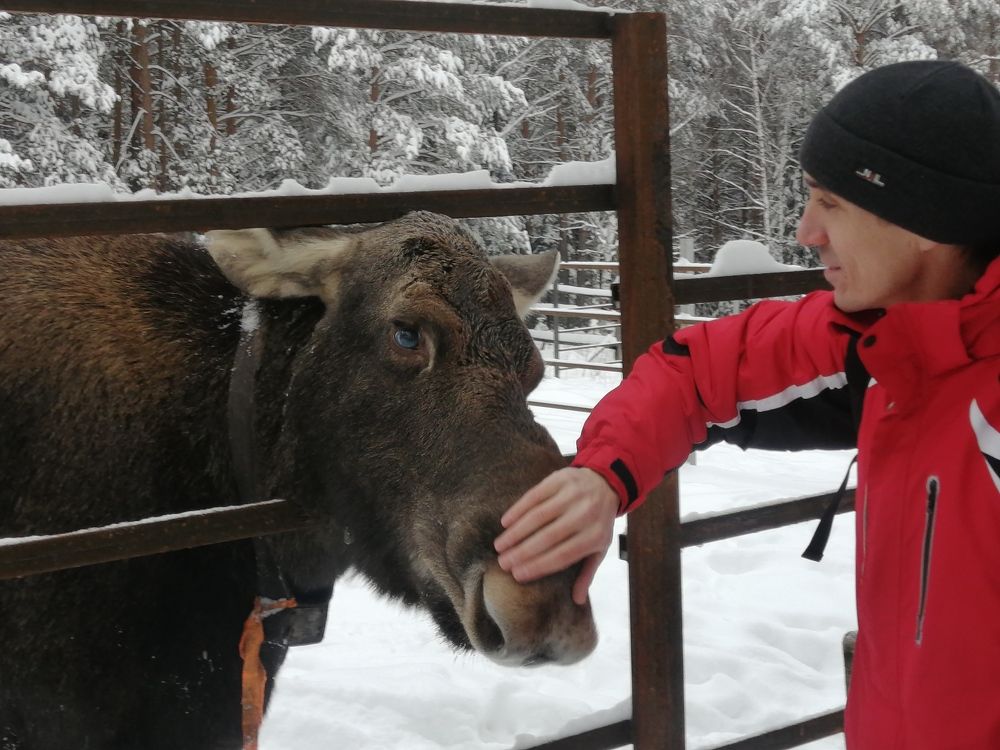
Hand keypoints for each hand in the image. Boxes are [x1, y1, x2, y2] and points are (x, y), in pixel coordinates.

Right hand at [494, 467, 619, 605]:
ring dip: (515, 533)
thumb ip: (588, 572)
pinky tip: (505, 522)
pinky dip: (517, 510)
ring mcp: (571, 495)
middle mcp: (584, 515)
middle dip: (522, 552)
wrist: (606, 483)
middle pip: (547, 537)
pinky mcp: (559, 480)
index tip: (517, 575)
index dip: (538, 566)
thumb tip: (577, 600)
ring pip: (537, 516)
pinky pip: (534, 496)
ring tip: (500, 546)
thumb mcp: (600, 547)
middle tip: (503, 563)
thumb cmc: (598, 522)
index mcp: (595, 536)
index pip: (562, 556)